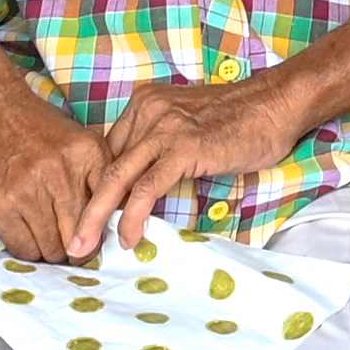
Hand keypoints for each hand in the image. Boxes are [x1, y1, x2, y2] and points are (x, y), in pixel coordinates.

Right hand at [0, 76, 113, 264]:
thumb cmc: (40, 129)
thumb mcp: (80, 141)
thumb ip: (98, 177)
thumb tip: (114, 223)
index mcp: (88, 154)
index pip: (106, 211)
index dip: (102, 234)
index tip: (98, 242)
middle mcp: (60, 171)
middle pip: (79, 236)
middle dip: (79, 251)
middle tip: (76, 251)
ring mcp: (27, 188)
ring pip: (51, 248)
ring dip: (53, 253)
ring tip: (52, 242)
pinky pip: (23, 247)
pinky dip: (30, 250)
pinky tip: (32, 237)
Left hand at [81, 72, 319, 252]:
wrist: (276, 103)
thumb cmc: (239, 119)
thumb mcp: (187, 126)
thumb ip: (160, 148)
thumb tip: (140, 190)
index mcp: (145, 104)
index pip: (108, 153)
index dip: (97, 191)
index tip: (90, 221)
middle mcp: (147, 111)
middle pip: (104, 166)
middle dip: (84, 208)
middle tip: (73, 242)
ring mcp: (165, 128)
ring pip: (118, 178)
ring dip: (97, 218)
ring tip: (87, 246)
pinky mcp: (184, 147)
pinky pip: (148, 187)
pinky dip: (134, 215)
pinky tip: (130, 236)